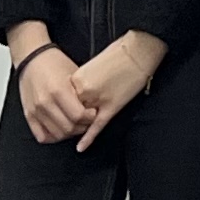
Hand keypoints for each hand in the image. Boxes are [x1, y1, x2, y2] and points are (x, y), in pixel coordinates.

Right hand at [12, 37, 94, 145]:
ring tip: (75, 125)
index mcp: (58, 90)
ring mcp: (35, 110)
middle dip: (81, 127)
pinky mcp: (29, 115)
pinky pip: (42, 135)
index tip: (93, 114)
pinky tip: (60, 130)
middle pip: (68, 128)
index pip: (78, 115)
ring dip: (69, 133)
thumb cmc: (54, 63)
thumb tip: (93, 108)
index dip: (89, 118)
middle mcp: (45, 102)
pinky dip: (53, 136)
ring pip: (56, 134)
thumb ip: (82, 93)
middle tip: (86, 121)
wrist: (32, 58)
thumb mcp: (74, 74)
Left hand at [67, 30, 164, 146]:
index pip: (62, 100)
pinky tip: (80, 147)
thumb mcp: (90, 66)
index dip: (63, 107)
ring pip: (82, 121)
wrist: (137, 52)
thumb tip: (75, 94)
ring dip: (79, 126)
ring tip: (78, 128)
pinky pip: (97, 126)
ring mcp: (97, 101)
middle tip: (70, 120)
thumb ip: (80, 81)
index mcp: (76, 79)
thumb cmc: (117, 54)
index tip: (64, 108)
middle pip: (69, 112)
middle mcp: (84, 91)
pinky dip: (88, 138)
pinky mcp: (112, 107)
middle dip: (70, 117)